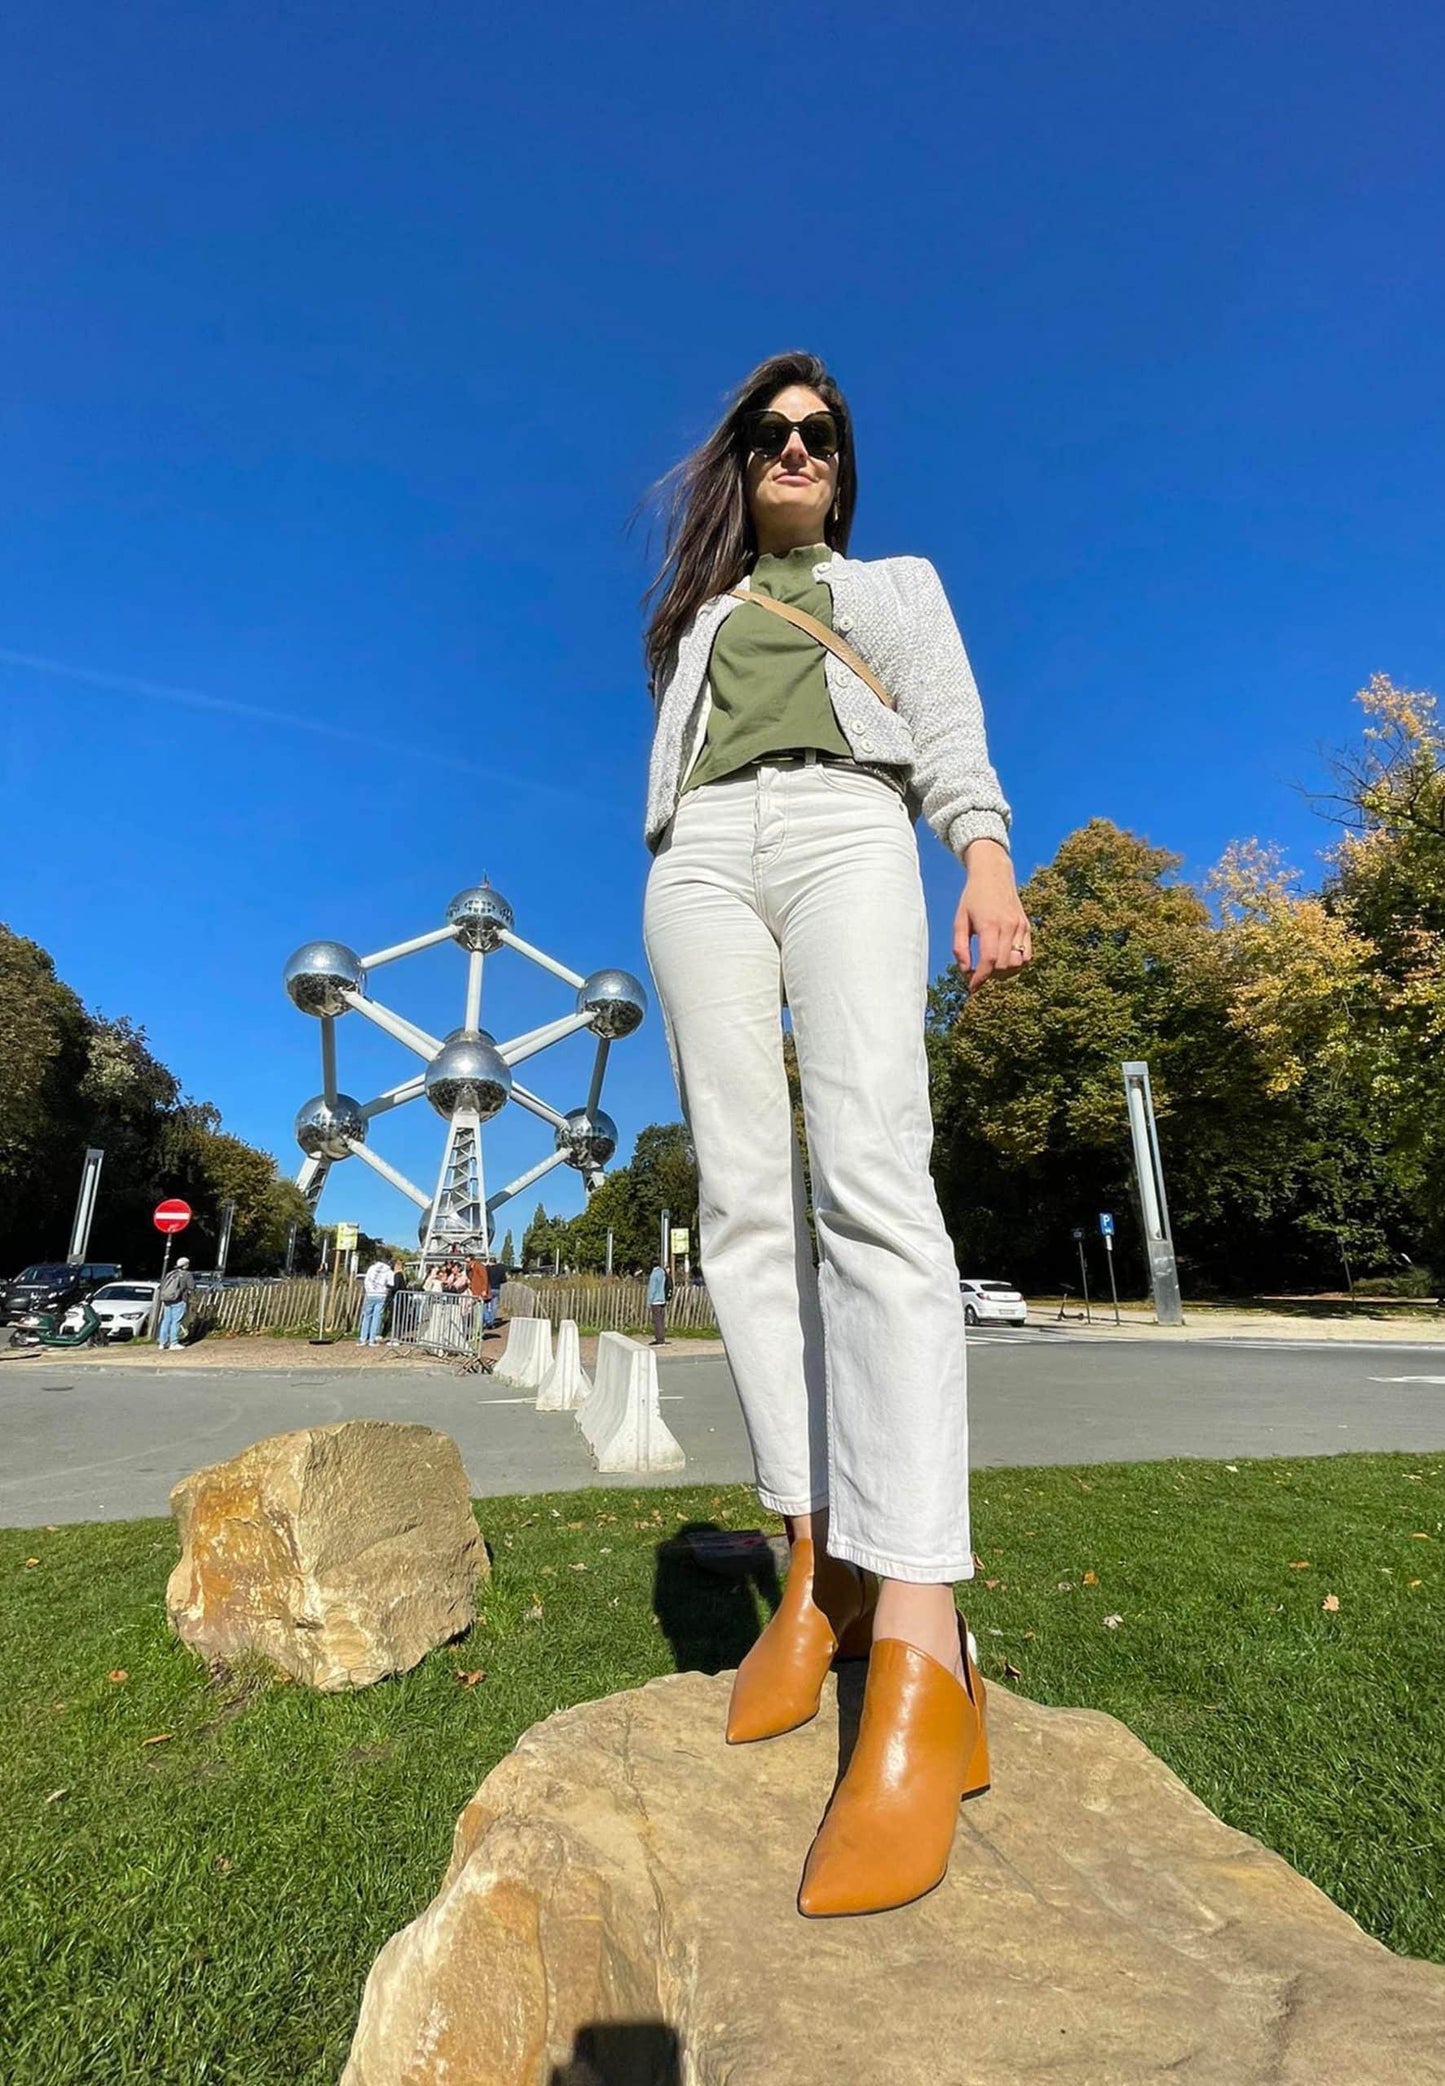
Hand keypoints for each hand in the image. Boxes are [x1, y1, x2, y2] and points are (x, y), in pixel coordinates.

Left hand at [954, 838, 1031, 988]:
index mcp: (989, 924)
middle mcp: (1008, 926)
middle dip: (990, 976)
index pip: (989, 960)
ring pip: (1018, 963)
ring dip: (1005, 972)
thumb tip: (965, 971)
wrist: (993, 874)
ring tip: (991, 968)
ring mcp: (1021, 927)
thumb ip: (960, 948)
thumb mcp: (959, 921)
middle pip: (1004, 965)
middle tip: (977, 974)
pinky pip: (1028, 955)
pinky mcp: (1028, 927)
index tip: (972, 987)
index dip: (980, 978)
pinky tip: (1004, 960)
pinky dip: (1017, 964)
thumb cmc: (972, 898)